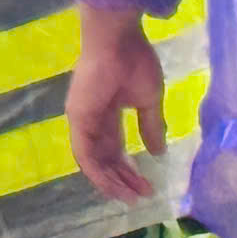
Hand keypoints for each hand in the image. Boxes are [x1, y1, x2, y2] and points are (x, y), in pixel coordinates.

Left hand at [66, 6, 166, 202]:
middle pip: (104, 157)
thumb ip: (150, 126)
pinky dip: (97, 172)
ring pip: (92, 160)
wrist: (118, 40)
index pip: (114, 148)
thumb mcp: (148, 100)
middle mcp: (90, 119)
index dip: (128, 168)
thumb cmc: (134, 62)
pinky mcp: (78, 118)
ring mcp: (82, 119)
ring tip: (131, 197)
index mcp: (106, 113)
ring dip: (111, 181)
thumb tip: (158, 152)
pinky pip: (84, 152)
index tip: (146, 185)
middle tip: (141, 196)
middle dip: (122, 178)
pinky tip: (114, 186)